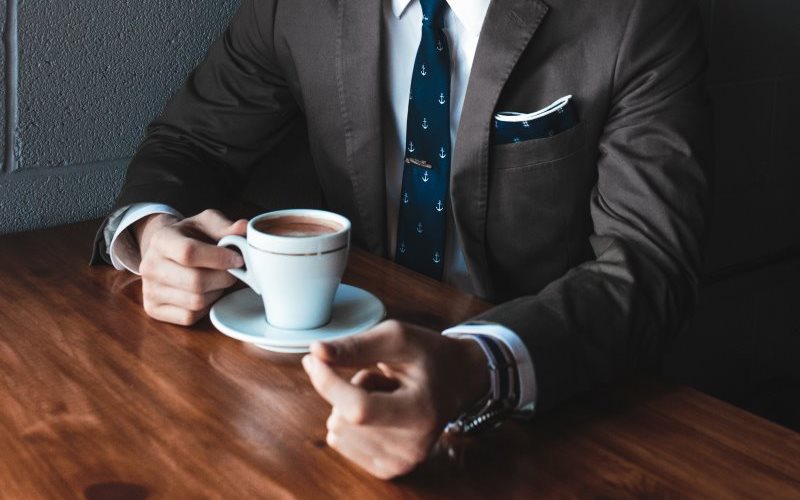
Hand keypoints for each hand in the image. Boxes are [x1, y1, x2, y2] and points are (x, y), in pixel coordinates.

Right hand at [136, 209, 247, 324]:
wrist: (165, 251)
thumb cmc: (190, 236)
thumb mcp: (205, 223)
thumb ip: (225, 226)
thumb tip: (244, 228)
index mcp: (161, 240)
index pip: (189, 252)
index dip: (219, 258)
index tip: (238, 259)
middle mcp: (149, 266)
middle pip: (196, 281)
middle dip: (223, 278)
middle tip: (233, 271)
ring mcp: (149, 290)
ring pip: (196, 301)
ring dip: (216, 292)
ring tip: (218, 280)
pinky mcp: (153, 309)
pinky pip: (189, 316)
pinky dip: (205, 307)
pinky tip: (206, 293)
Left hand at [302, 320, 488, 478]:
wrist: (458, 380)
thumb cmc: (428, 355)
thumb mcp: (397, 338)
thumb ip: (356, 346)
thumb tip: (316, 352)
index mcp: (421, 412)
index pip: (359, 408)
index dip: (328, 383)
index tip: (313, 359)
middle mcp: (412, 446)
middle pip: (342, 419)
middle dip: (349, 389)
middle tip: (383, 380)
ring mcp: (401, 463)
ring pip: (337, 430)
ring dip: (351, 405)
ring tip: (384, 395)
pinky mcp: (388, 469)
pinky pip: (340, 443)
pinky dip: (351, 423)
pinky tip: (381, 412)